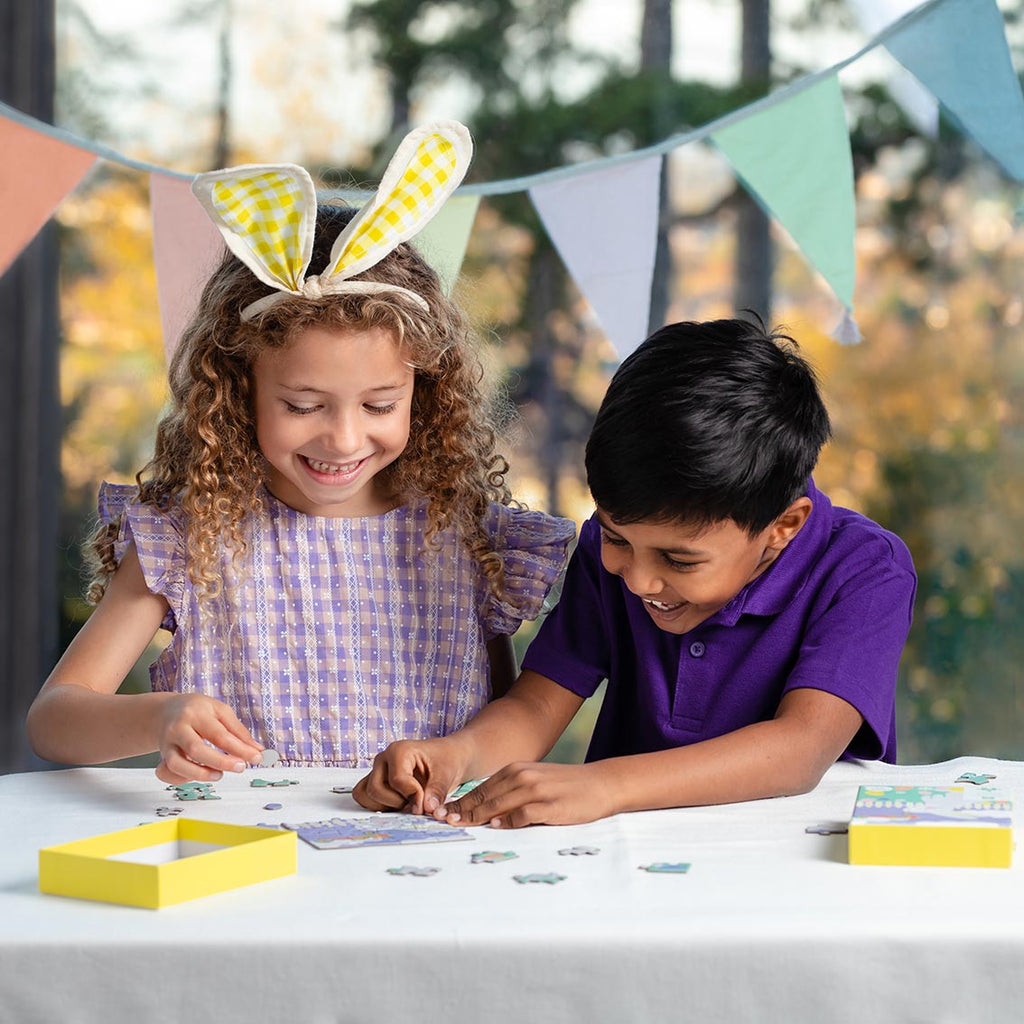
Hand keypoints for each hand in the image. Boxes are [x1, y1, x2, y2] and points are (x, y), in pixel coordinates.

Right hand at [153, 694, 262, 783]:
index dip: (239, 749)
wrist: (166, 710)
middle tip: (240, 767)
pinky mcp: (162, 757)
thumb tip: (256, 749)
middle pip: (196, 750)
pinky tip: (198, 774)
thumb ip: (238, 731)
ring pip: (177, 764)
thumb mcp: (220, 711)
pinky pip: (167, 772)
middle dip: (221, 762)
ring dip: (200, 774)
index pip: (219, 735)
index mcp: (196, 713)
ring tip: (219, 774)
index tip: (256, 757)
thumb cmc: (197, 710)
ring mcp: (167, 743)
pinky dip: (182, 778)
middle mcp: (178, 728)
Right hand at [354, 738, 467, 815]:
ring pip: (366, 794)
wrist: (447, 758)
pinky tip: (399, 804)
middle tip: (416, 803)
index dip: (413, 796)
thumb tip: (428, 808)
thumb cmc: (446, 760)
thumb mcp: (447, 774)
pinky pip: (365, 797)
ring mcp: (378, 770)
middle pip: (375, 789)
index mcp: (399, 750)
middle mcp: (384, 759)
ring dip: (385, 806)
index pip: (397, 780)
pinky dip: (379, 806)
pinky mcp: (377, 781)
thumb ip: (436, 791)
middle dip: (397, 802)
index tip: (427, 802)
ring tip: (407, 802)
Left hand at [434, 761, 613, 827]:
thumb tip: (487, 811)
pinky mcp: (550, 805)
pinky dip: (509, 820)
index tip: (443, 814)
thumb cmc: (565, 786)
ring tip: (459, 824)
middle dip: (462, 810)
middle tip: (442, 821)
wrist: (600, 783)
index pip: (481, 788)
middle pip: (485, 796)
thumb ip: (512, 791)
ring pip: (499, 804)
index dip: (461, 802)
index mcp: (516, 770)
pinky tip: (497, 826)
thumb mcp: (535, 781)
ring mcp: (536, 790)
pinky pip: (524, 813)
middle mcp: (523, 777)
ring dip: (478, 815)